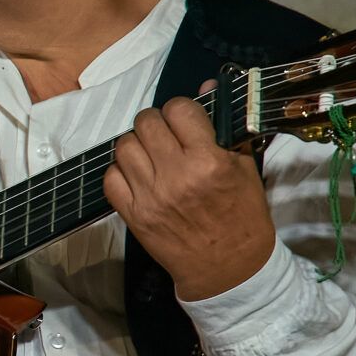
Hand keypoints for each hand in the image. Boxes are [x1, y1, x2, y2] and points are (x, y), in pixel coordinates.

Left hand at [103, 95, 274, 300]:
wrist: (227, 268)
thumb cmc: (242, 217)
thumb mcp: (245, 170)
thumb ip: (224, 128)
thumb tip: (204, 87)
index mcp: (209, 162)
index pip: (179, 110)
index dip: (182, 110)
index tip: (188, 119)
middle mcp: (175, 175)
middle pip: (146, 123)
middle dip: (157, 123)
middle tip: (168, 135)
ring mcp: (149, 196)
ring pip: (123, 146)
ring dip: (137, 144)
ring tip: (153, 154)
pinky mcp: (132, 214)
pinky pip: (110, 177)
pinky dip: (121, 171)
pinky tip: (139, 175)